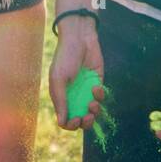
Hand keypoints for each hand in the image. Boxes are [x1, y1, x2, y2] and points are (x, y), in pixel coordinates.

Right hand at [49, 16, 105, 130]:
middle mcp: (74, 96)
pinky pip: (101, 97)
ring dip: (95, 111)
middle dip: (86, 122)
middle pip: (82, 119)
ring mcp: (86, 90)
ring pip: (93, 111)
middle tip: (88, 117)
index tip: (77, 119)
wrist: (80, 37)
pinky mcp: (98, 83)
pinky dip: (100, 96)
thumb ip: (60, 101)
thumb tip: (61, 122)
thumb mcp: (58, 79)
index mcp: (62, 97)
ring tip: (93, 103)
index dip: (72, 124)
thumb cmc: (65, 57)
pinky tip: (96, 88)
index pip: (66, 120)